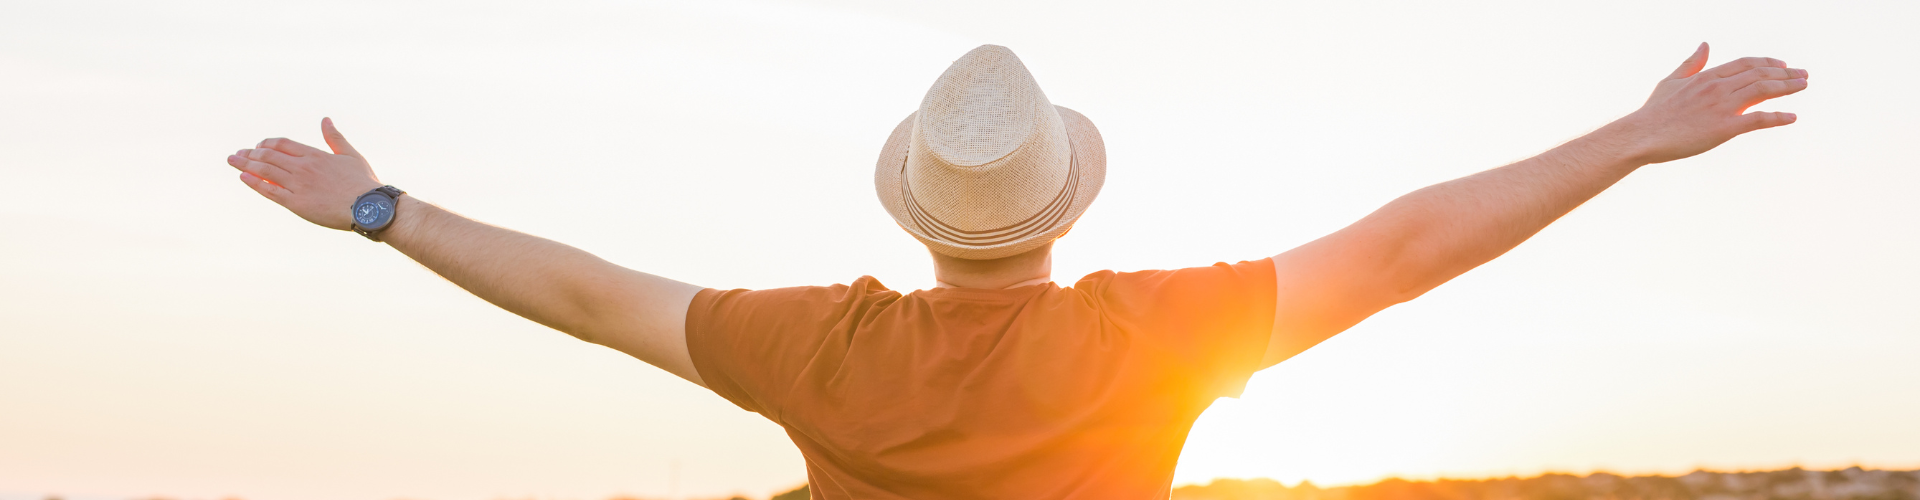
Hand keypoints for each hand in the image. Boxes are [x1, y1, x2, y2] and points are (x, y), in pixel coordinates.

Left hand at [227, 118, 383, 230]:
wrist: (368, 206)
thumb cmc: (363, 182)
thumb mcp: (350, 155)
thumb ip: (334, 138)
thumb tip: (325, 120)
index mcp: (315, 155)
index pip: (282, 144)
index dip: (266, 144)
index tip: (257, 147)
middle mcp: (303, 167)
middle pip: (268, 156)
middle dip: (250, 154)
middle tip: (236, 155)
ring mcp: (298, 185)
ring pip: (265, 171)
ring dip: (246, 165)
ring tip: (233, 161)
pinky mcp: (296, 203)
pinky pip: (270, 191)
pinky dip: (255, 183)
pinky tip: (244, 178)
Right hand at [1612, 43, 1808, 164]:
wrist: (1642, 135)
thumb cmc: (1653, 112)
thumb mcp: (1671, 81)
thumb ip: (1692, 63)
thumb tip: (1705, 45)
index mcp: (1707, 76)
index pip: (1746, 64)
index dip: (1768, 63)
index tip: (1783, 66)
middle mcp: (1718, 88)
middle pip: (1760, 75)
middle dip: (1786, 74)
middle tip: (1804, 76)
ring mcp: (1722, 107)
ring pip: (1764, 91)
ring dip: (1787, 88)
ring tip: (1803, 87)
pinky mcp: (1725, 128)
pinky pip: (1758, 120)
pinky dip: (1777, 117)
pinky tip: (1791, 117)